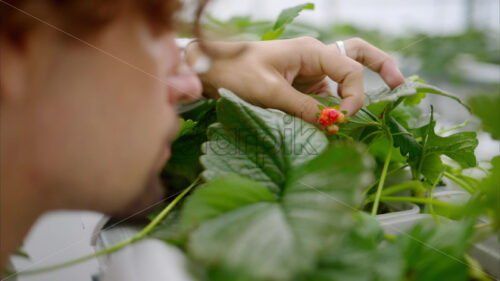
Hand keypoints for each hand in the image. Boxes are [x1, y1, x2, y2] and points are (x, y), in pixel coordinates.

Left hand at [185, 37, 404, 123]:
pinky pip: (325, 97)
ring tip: (359, 115)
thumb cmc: (235, 74)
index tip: (342, 120)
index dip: (354, 96)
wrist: (210, 72)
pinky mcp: (301, 88)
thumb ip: (302, 109)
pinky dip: (332, 110)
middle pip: (357, 56)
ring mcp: (309, 74)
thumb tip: (330, 124)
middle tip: (399, 85)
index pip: (349, 70)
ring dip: (353, 97)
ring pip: (342, 81)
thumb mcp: (269, 93)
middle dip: (381, 67)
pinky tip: (332, 124)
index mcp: (310, 51)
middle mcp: (314, 60)